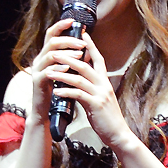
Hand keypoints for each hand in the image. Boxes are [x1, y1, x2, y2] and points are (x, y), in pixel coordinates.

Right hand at [30, 18, 86, 123]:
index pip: (51, 35)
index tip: (73, 21)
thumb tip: (85, 48)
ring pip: (50, 55)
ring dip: (66, 54)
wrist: (45, 110)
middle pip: (51, 42)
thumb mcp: (65, 72)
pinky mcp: (37, 81)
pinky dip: (59, 68)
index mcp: (46, 55)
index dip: (60, 26)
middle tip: (82, 43)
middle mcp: (39, 60)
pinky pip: (47, 72)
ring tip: (80, 55)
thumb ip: (71, 60)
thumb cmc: (57, 91)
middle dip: (68, 41)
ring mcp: (37, 70)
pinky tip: (69, 68)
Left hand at [45, 32, 134, 150]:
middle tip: (54, 51)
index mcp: (105, 81)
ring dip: (62, 73)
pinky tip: (56, 90)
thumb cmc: (107, 117)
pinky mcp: (95, 105)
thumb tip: (79, 79)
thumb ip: (92, 87)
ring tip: (49, 70)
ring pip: (79, 78)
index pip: (98, 58)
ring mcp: (100, 94)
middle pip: (85, 65)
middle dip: (68, 57)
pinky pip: (78, 95)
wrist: (118, 134)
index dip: (90, 45)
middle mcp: (104, 84)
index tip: (82, 33)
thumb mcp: (101, 98)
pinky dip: (66, 91)